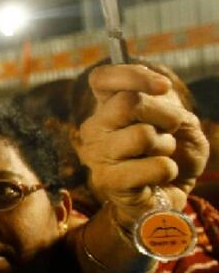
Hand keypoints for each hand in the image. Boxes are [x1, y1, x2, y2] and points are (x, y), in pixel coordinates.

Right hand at [78, 64, 208, 223]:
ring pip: (142, 135)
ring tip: (161, 157)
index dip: (132, 75)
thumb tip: (160, 103)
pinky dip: (169, 170)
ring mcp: (96, 154)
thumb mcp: (179, 123)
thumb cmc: (171, 155)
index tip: (163, 87)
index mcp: (107, 108)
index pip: (102, 79)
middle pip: (128, 102)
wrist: (166, 197)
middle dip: (164, 115)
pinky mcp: (107, 180)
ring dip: (166, 146)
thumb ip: (168, 108)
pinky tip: (158, 177)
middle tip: (171, 130)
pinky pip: (154, 166)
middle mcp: (94, 128)